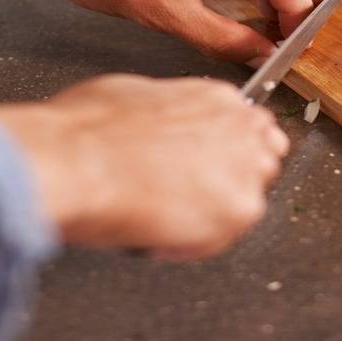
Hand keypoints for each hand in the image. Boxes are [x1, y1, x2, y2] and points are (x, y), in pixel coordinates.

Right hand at [0, 74, 287, 259]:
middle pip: (262, 161)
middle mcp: (241, 127)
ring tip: (166, 217)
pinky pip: (224, 237)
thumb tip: (154, 123)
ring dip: (213, 214)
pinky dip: (193, 244)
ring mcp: (247, 168)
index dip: (227, 152)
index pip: (249, 128)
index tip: (208, 166)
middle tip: (188, 197)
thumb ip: (166, 111)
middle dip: (230, 180)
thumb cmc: (87, 130)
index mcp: (216, 97)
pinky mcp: (241, 208)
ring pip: (246, 201)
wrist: (78, 161)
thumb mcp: (131, 95)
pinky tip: (160, 234)